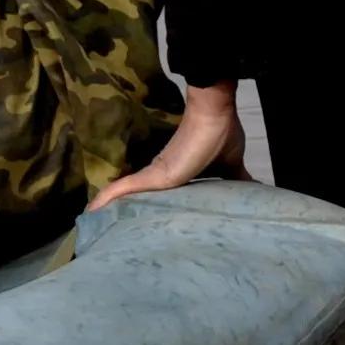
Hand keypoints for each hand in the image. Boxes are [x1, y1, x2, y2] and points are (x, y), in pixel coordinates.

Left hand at [91, 82, 244, 210]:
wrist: (214, 112)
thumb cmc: (220, 135)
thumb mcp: (231, 166)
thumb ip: (236, 180)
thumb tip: (252, 190)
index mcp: (178, 176)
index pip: (159, 197)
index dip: (148, 209)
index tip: (137, 225)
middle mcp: (162, 176)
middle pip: (138, 200)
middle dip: (124, 216)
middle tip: (108, 233)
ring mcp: (156, 175)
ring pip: (127, 197)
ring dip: (109, 210)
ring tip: (91, 225)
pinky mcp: (156, 174)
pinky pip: (126, 187)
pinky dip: (108, 197)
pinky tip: (91, 210)